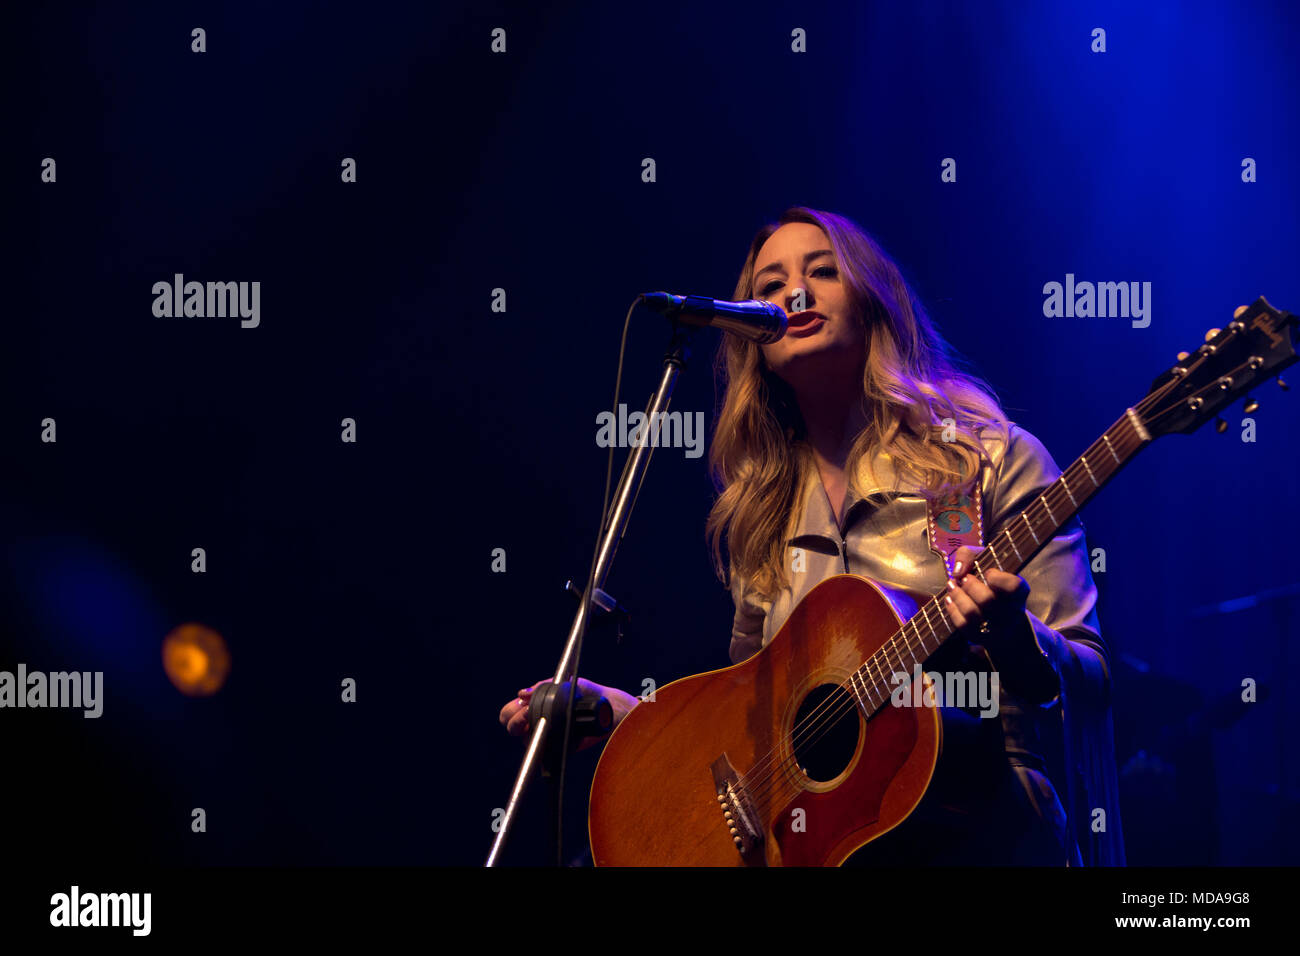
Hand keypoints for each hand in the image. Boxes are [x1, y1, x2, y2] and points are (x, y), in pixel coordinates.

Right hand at [498, 678, 639, 749]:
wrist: (609, 707)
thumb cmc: (587, 692)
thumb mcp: (567, 682)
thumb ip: (545, 686)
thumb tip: (522, 693)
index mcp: (535, 704)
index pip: (509, 711)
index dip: (511, 712)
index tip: (523, 708)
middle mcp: (536, 721)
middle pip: (511, 727)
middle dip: (515, 723)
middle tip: (527, 718)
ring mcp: (546, 736)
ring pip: (524, 741)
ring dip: (530, 734)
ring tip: (543, 725)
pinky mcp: (557, 748)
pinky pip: (542, 754)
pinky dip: (543, 749)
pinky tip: (551, 740)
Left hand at [941, 545, 1030, 653]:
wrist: (1001, 616)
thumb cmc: (990, 582)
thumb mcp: (985, 560)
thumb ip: (968, 554)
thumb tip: (957, 571)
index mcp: (1020, 592)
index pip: (1013, 586)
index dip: (997, 578)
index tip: (988, 572)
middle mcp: (1012, 612)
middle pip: (986, 600)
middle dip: (969, 586)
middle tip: (964, 578)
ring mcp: (997, 628)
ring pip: (972, 613)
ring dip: (957, 596)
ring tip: (952, 585)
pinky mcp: (982, 638)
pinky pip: (963, 625)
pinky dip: (952, 609)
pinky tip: (950, 598)